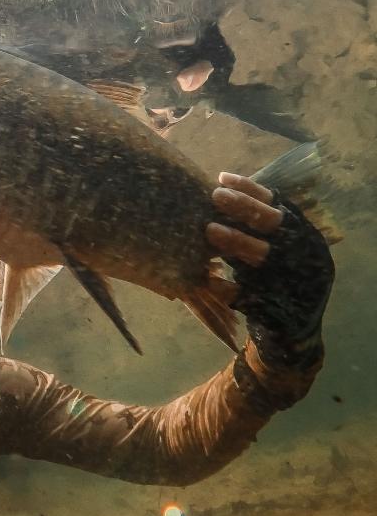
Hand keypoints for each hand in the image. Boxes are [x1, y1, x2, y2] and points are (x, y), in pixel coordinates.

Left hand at [206, 172, 333, 365]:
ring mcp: (296, 281)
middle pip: (274, 224)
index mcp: (304, 236)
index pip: (278, 205)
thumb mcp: (273, 253)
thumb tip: (220, 194)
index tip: (222, 179)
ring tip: (210, 230)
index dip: (250, 190)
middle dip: (244, 208)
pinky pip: (251, 294)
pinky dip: (229, 288)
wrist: (292, 336)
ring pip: (265, 256)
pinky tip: (210, 281)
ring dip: (236, 242)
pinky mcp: (281, 308)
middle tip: (215, 197)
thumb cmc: (274, 284)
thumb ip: (255, 230)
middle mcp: (305, 254)